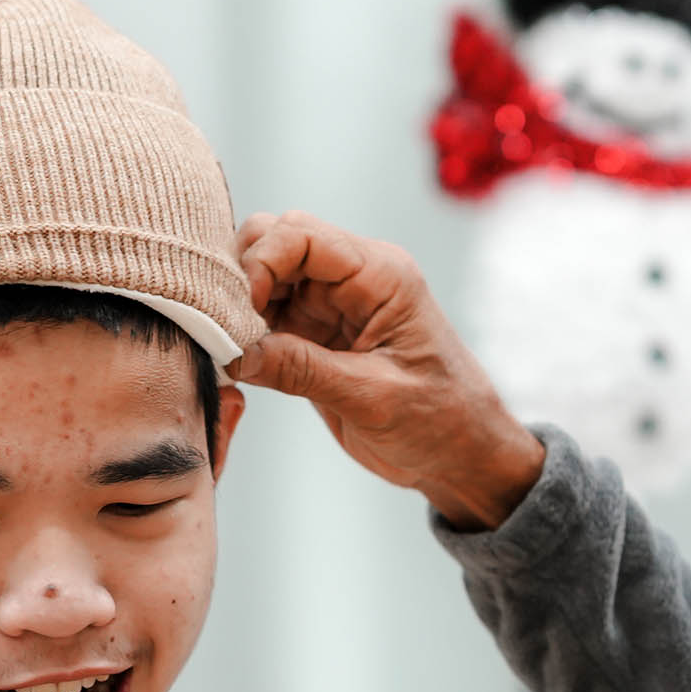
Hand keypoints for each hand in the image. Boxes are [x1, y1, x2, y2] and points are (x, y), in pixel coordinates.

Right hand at [233, 210, 545, 529]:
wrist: (461, 457)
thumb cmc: (441, 422)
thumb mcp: (372, 399)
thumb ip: (303, 371)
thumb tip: (236, 352)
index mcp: (381, 276)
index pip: (302, 234)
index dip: (262, 261)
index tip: (245, 310)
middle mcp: (354, 280)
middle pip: (276, 241)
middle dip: (243, 275)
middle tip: (229, 328)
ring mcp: (332, 305)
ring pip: (264, 275)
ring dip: (239, 304)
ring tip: (230, 347)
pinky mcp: (316, 336)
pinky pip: (266, 315)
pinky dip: (244, 331)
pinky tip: (238, 359)